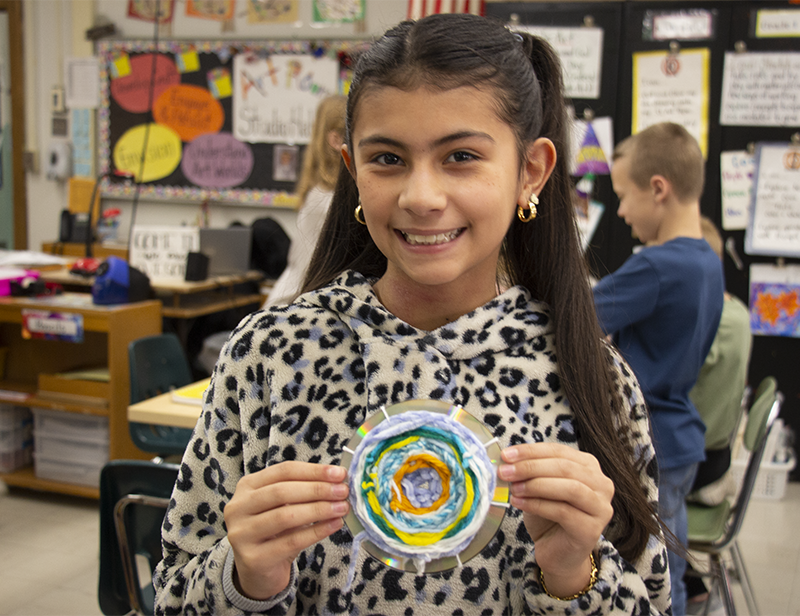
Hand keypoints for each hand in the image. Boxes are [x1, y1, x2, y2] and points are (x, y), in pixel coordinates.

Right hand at [225, 462, 349, 600]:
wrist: (258, 572)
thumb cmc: (275, 532)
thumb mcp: (283, 506)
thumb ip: (303, 491)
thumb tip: (337, 479)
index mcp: (247, 486)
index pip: (283, 471)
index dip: (313, 471)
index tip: (339, 474)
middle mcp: (238, 507)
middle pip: (282, 491)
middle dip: (317, 489)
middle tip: (343, 491)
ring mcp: (242, 534)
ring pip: (286, 516)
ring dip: (319, 510)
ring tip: (342, 508)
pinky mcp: (253, 558)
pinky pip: (291, 541)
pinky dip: (316, 531)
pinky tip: (333, 525)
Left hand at [498, 443, 612, 596]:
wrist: (557, 554)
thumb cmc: (548, 517)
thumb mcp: (538, 487)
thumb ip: (530, 471)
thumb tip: (507, 460)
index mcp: (589, 466)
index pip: (559, 451)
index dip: (531, 451)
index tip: (506, 455)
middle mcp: (602, 484)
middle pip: (565, 467)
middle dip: (531, 467)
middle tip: (505, 471)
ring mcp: (601, 508)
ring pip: (569, 488)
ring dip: (536, 485)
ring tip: (513, 488)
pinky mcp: (592, 529)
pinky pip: (563, 511)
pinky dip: (537, 505)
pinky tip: (518, 503)